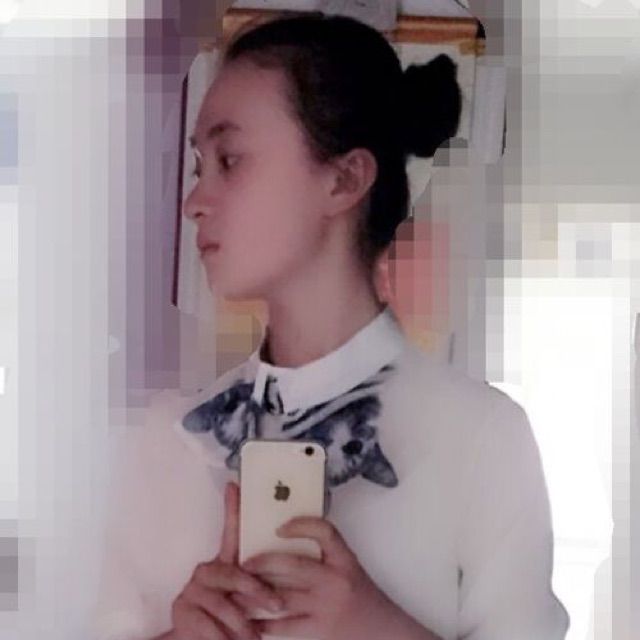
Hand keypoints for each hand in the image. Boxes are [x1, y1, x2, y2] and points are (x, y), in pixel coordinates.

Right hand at [169, 482, 285, 639]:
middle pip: (234, 574)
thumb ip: (258, 580)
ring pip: (224, 605)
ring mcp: (192, 589)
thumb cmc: (228, 616)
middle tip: (277, 605)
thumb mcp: (243, 596)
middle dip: (257, 592)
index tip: (235, 484)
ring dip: (242, 625)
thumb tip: (289, 568)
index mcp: (223, 562)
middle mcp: (206, 570)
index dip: (232, 507)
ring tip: (254, 637)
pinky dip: (222, 638)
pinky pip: (209, 626)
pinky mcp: (182, 611)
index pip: (230, 531)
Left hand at [239, 516, 410, 639]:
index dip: (301, 525)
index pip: (325, 532)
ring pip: (283, 596)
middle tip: (242, 562)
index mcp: (344, 560)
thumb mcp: (349, 569)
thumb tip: (285, 541)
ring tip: (235, 590)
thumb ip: (325, 557)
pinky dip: (264, 623)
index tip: (280, 527)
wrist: (384, 632)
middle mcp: (335, 580)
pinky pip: (285, 625)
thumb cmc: (361, 596)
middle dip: (263, 562)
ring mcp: (326, 606)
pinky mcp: (319, 629)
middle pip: (293, 565)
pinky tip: (249, 620)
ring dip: (255, 593)